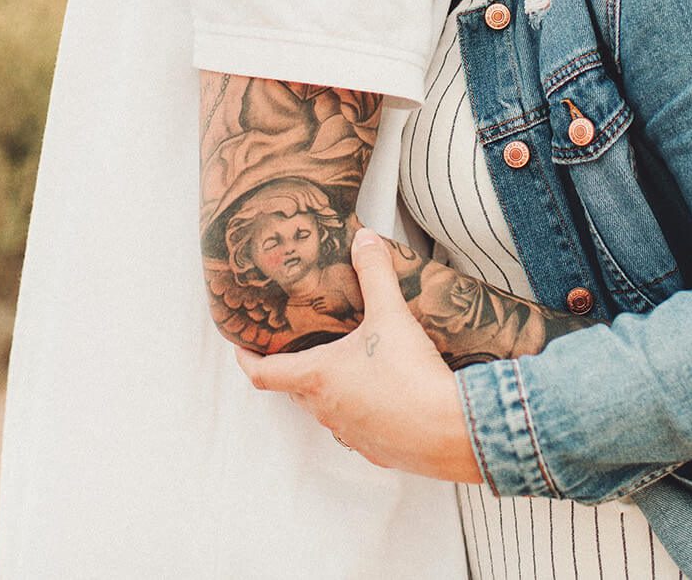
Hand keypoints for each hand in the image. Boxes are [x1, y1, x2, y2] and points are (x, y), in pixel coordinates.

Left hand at [236, 229, 482, 482]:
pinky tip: (384, 395)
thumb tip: (364, 239)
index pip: (263, 373)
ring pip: (326, 411)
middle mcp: (327, 410)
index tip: (242, 347)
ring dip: (328, 391)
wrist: (450, 430)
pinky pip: (359, 429)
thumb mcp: (390, 315)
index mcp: (317, 378)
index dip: (247, 359)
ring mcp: (352, 434)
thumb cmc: (410, 376)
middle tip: (298, 346)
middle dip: (292, 369)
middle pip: (295, 390)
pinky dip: (361, 411)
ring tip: (344, 366)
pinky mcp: (379, 451)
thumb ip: (375, 272)